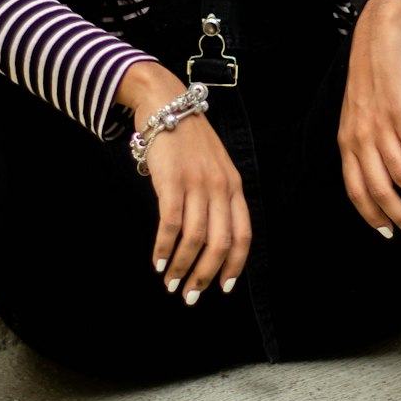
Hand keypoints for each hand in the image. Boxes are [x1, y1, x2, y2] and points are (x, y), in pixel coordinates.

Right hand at [118, 64, 251, 302]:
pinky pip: (171, 224)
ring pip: (195, 239)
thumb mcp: (214, 167)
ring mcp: (197, 184)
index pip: (243, 235)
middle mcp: (220, 187)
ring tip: (169, 282)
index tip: (223, 288)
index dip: (234, 265)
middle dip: (205, 276)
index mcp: (234, 187)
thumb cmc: (188, 140)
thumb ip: (217, 197)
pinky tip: (157, 260)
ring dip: (182, 267)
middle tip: (189, 295)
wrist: (165, 104)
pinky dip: (163, 247)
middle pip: (220, 244)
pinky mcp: (172, 181)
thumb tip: (210, 239)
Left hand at [338, 0, 400, 241]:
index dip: (373, 217)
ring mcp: (380, 126)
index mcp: (346, 142)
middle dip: (400, 218)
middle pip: (378, 191)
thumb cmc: (372, 79)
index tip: (390, 234)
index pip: (355, 191)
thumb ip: (363, 145)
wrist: (378, 38)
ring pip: (400, 176)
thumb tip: (379, 175)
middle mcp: (359, 138)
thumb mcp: (357, 116)